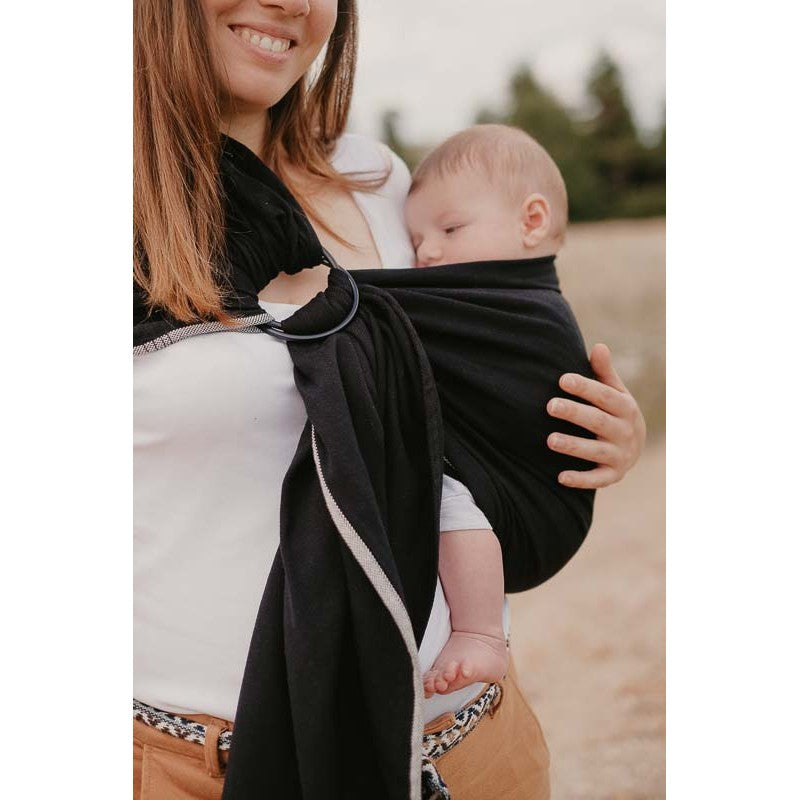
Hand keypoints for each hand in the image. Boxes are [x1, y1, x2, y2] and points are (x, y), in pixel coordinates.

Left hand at [546, 343, 645, 488]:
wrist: (636, 448)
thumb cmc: (616, 412)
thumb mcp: (615, 392)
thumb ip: (604, 372)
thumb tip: (599, 346)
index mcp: (626, 408)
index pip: (605, 396)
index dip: (585, 387)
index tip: (562, 379)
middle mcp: (625, 431)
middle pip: (598, 421)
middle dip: (574, 413)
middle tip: (550, 406)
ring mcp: (620, 455)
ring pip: (596, 451)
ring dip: (574, 446)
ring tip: (550, 440)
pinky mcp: (613, 475)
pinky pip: (597, 480)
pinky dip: (580, 479)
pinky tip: (560, 477)